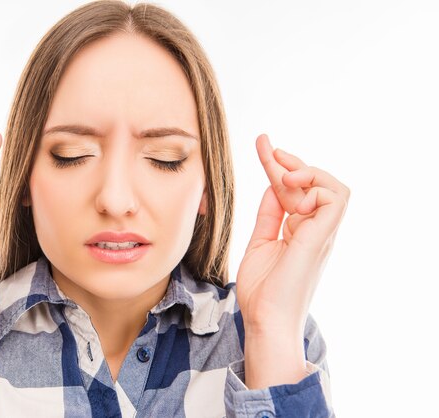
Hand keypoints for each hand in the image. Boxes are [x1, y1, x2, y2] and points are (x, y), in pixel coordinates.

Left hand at [236, 134, 349, 333]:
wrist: (264, 320)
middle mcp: (315, 230)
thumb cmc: (262, 290)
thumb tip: (273, 186)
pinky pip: (334, 200)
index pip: (294, 190)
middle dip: (291, 160)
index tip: (262, 143)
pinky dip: (315, 188)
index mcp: (300, 231)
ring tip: (284, 174)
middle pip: (314, 184)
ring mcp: (321, 235)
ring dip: (309, 172)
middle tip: (267, 147)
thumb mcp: (260, 242)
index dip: (278, 165)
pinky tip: (292, 194)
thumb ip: (269, 215)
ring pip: (335, 188)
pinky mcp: (321, 238)